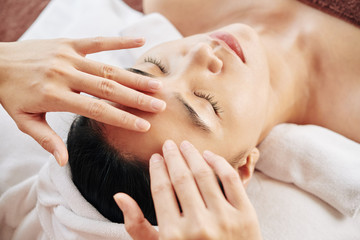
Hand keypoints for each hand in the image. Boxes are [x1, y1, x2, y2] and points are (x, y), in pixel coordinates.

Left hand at [0, 37, 165, 164]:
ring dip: (134, 77)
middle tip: (160, 105)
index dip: (122, 119)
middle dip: (137, 99)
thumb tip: (64, 161)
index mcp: (55, 96)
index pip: (97, 110)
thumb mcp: (24, 121)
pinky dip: (119, 42)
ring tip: (156, 85)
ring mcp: (68, 56)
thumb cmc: (11, 94)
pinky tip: (140, 41)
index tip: (143, 126)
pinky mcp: (68, 43)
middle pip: (108, 89)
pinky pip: (97, 41)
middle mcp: (65, 75)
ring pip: (108, 68)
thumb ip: (46, 140)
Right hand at [114, 140, 261, 239]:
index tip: (156, 157)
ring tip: (185, 145)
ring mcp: (224, 220)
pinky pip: (230, 180)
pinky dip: (219, 163)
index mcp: (173, 235)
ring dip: (192, 155)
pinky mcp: (246, 216)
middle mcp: (198, 227)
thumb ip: (137, 226)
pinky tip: (208, 155)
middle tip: (168, 144)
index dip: (157, 169)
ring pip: (204, 174)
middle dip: (173, 156)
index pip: (161, 189)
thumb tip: (120, 196)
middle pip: (181, 178)